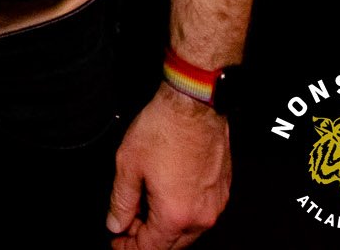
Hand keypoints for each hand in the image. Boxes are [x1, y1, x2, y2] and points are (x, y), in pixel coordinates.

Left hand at [106, 85, 231, 249]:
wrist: (195, 104)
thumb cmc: (164, 128)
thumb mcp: (128, 165)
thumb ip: (121, 202)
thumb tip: (116, 223)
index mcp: (175, 215)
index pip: (151, 248)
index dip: (129, 248)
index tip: (117, 241)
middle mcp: (201, 215)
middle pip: (171, 245)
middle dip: (147, 238)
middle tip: (127, 223)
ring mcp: (216, 204)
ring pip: (188, 231)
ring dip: (165, 226)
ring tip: (144, 205)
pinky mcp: (223, 190)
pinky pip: (201, 213)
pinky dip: (182, 212)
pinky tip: (166, 195)